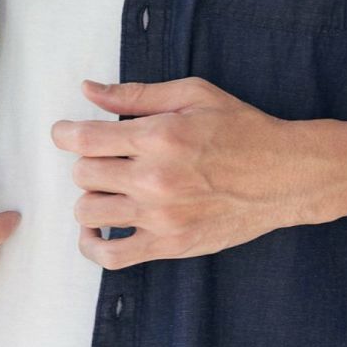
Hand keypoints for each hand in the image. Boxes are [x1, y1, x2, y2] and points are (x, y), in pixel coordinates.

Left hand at [50, 76, 300, 268]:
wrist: (284, 175)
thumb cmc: (241, 128)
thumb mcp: (193, 94)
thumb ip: (136, 94)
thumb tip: (89, 90)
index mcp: (158, 136)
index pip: (86, 139)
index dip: (65, 134)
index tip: (63, 132)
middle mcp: (154, 178)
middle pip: (83, 174)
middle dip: (86, 160)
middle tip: (104, 154)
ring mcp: (160, 217)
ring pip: (88, 212)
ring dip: (89, 197)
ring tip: (106, 186)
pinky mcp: (169, 245)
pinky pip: (111, 256)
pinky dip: (92, 245)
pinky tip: (97, 228)